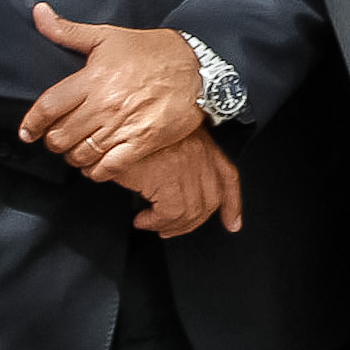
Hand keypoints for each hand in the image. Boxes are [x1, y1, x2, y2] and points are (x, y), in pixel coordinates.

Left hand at [18, 6, 203, 179]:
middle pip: (60, 137)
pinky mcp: (144, 141)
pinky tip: (96, 164)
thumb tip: (38, 13)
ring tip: (78, 148)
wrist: (199, 67)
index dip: (32, 124)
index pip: (48, 108)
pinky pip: (108, 167)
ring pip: (80, 155)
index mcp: (94, 78)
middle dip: (54, 140)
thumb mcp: (109, 35)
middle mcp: (106, 104)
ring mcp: (125, 125)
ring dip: (73, 155)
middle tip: (60, 136)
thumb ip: (68, 31)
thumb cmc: (153, 51)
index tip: (28, 132)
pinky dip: (96, 171)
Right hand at [121, 132, 242, 239]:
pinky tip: (143, 219)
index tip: (232, 223)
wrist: (116, 121)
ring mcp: (186, 165)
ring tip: (150, 222)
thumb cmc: (135, 131)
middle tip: (170, 228)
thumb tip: (178, 189)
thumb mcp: (164, 140)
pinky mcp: (167, 177)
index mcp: (203, 144)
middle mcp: (200, 155)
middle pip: (211, 200)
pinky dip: (156, 222)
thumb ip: (179, 160)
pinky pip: (170, 213)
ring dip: (170, 225)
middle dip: (192, 223)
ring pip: (191, 211)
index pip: (228, 177)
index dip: (233, 204)